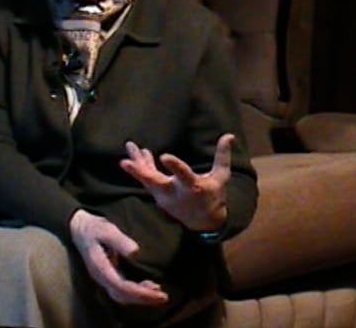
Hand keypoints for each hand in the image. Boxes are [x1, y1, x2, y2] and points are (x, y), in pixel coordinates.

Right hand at [68, 209, 168, 305]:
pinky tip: (150, 287)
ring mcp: (104, 278)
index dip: (139, 292)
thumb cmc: (94, 228)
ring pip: (122, 296)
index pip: (120, 286)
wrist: (79, 228)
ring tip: (159, 294)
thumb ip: (120, 240)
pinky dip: (136, 292)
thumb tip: (135, 251)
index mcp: (100, 267)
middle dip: (143, 298)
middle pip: (122, 296)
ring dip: (140, 297)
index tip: (157, 291)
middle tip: (164, 297)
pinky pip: (122, 290)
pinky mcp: (109, 276)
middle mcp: (101, 277)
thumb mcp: (106, 229)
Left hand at [119, 133, 233, 231]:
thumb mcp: (221, 176)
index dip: (174, 166)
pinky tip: (138, 153)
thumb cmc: (213, 195)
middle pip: (155, 183)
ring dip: (137, 164)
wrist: (203, 221)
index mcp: (193, 187)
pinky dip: (142, 167)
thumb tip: (229, 135)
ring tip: (129, 147)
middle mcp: (175, 193)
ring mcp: (164, 197)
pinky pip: (147, 180)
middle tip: (126, 162)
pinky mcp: (158, 196)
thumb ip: (222, 156)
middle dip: (140, 173)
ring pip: (147, 180)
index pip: (183, 176)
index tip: (164, 155)